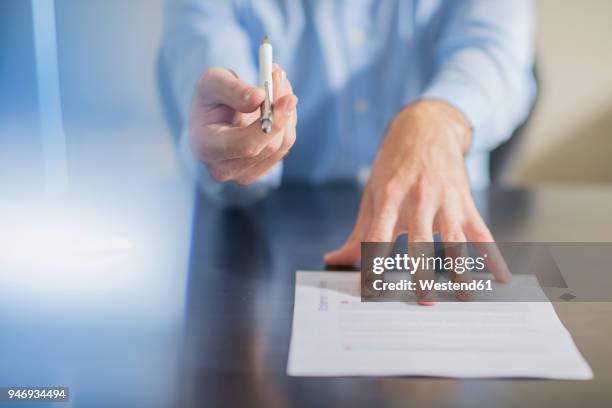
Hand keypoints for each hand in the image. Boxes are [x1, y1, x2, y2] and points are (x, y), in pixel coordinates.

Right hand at [189, 66, 297, 184]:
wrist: (212, 117)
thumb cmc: (210, 99)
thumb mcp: (212, 83)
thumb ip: (232, 89)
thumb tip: (260, 97)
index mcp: (206, 148)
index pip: (246, 145)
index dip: (271, 123)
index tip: (288, 98)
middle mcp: (224, 169)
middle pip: (269, 146)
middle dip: (281, 111)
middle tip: (280, 76)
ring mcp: (244, 175)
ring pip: (282, 144)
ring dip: (286, 111)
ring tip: (277, 81)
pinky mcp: (261, 171)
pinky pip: (285, 144)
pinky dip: (286, 120)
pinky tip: (276, 102)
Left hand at [325, 99, 509, 297]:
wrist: (425, 128)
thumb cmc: (393, 165)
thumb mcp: (371, 193)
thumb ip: (357, 232)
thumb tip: (334, 260)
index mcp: (388, 199)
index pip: (377, 237)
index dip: (373, 264)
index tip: (370, 291)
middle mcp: (418, 199)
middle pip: (419, 241)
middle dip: (422, 271)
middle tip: (424, 300)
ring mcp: (445, 200)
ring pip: (454, 238)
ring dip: (460, 268)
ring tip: (464, 296)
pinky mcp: (465, 201)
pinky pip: (481, 232)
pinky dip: (492, 255)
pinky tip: (500, 276)